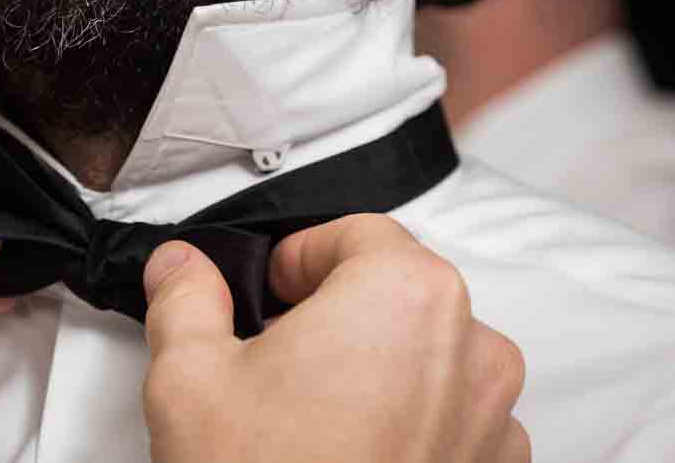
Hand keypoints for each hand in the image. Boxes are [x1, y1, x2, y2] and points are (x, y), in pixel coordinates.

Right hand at [141, 214, 528, 462]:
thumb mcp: (190, 375)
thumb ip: (186, 297)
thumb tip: (181, 268)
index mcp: (404, 294)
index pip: (357, 233)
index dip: (299, 258)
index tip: (268, 291)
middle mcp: (470, 347)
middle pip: (400, 292)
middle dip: (339, 313)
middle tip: (277, 355)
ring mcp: (493, 418)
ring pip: (434, 357)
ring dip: (382, 368)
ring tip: (314, 414)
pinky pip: (459, 420)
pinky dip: (417, 425)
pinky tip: (355, 452)